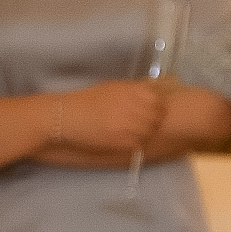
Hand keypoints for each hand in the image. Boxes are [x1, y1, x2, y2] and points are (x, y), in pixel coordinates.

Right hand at [54, 81, 168, 152]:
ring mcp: (135, 126)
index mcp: (137, 91)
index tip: (149, 109)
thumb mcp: (114, 87)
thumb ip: (135, 90)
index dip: (156, 106)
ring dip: (144, 132)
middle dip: (152, 120)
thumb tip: (153, 92)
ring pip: (151, 132)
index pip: (160, 100)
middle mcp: (139, 107)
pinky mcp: (127, 142)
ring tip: (127, 130)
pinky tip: (120, 138)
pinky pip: (139, 144)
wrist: (69, 117)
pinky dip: (133, 142)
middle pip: (159, 117)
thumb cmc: (88, 100)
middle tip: (138, 122)